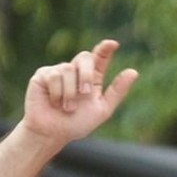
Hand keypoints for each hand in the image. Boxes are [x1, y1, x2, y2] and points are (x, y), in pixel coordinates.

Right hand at [22, 39, 137, 144]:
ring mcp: (58, 71)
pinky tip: (54, 102)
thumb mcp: (103, 109)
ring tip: (67, 107)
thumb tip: (134, 71)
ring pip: (68, 69)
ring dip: (71, 92)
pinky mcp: (42, 75)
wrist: (53, 133)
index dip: (105, 49)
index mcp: (92, 78)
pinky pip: (54, 76)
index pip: (100, 58)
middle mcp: (75, 71)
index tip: (113, 44)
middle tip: (85, 93)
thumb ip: (117, 91)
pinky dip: (58, 93)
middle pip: (85, 57)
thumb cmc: (78, 123)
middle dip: (86, 74)